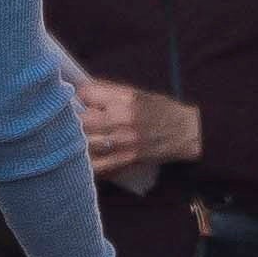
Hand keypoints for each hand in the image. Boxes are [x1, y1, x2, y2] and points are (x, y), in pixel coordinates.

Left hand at [72, 79, 203, 180]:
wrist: (187, 133)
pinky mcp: (126, 160)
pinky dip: (85, 161)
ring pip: (85, 142)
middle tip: (70, 120)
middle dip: (72, 119)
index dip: (78, 96)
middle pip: (81, 120)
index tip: (77, 99)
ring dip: (75, 140)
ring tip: (72, 137)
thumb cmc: (160, 110)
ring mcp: (124, 142)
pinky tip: (79, 157)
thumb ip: (107, 92)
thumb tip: (79, 92)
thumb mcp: (136, 93)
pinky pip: (96, 164)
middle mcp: (122, 119)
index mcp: (124, 98)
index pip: (86, 93)